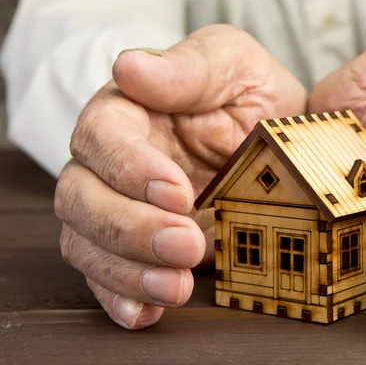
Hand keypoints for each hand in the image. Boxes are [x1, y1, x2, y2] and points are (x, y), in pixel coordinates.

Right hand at [54, 25, 306, 328]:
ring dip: (127, 272)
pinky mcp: (141, 247)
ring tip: (176, 286)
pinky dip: (123, 299)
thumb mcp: (232, 64)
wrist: (272, 135)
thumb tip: (129, 67)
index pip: (101, 138)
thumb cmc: (246, 91)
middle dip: (128, 228)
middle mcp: (113, 163)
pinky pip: (110, 276)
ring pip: (89, 244)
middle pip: (82, 198)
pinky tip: (146, 313)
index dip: (129, 168)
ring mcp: (124, 207)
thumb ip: (188, 67)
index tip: (178, 191)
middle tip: (185, 243)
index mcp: (128, 112)